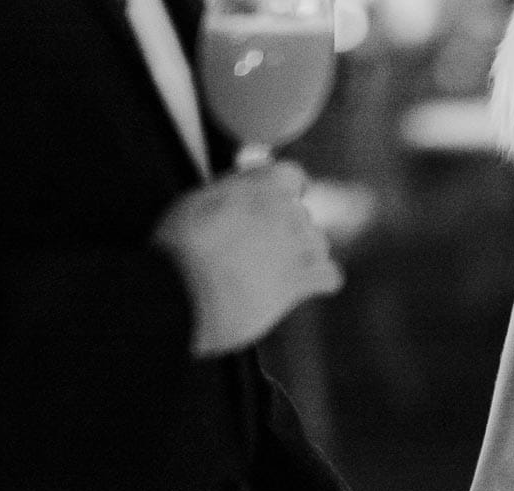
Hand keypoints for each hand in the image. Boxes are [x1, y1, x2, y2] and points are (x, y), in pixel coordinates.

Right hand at [152, 161, 342, 358]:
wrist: (185, 290)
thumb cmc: (182, 246)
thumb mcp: (200, 199)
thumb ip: (234, 190)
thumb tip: (247, 187)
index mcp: (264, 185)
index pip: (293, 176)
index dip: (284, 191)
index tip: (272, 203)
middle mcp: (289, 210)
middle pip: (302, 215)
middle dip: (285, 230)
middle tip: (256, 251)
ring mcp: (300, 246)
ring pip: (319, 245)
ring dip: (303, 256)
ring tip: (271, 273)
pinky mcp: (303, 281)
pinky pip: (331, 277)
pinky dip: (319, 282)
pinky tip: (298, 289)